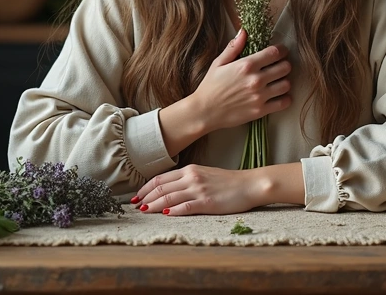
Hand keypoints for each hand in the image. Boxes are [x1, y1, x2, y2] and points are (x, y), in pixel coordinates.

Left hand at [133, 164, 264, 215]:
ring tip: (144, 211)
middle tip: (135, 206)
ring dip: (153, 205)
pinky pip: (185, 207)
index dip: (146, 187)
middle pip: (161, 188)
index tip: (136, 195)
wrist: (249, 184)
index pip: (160, 178)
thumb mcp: (205, 174)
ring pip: (168, 197)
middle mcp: (191, 178)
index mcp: (189, 170)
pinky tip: (164, 215)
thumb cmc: (229, 182)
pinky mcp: (207, 202)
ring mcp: (198, 190)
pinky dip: (172, 211)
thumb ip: (188, 180)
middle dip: (145, 197)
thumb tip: (170, 189)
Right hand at [188, 29, 291, 132]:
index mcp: (246, 65)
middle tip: (280, 66)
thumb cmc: (211, 85)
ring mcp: (259, 96)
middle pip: (285, 67)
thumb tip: (244, 31)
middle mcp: (256, 80)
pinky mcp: (261, 110)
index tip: (281, 51)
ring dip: (285, 81)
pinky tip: (279, 95)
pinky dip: (285, 98)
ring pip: (287, 84)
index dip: (282, 50)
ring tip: (279, 81)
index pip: (275, 53)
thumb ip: (234, 47)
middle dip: (285, 64)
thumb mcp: (219, 63)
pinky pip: (284, 103)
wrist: (205, 111)